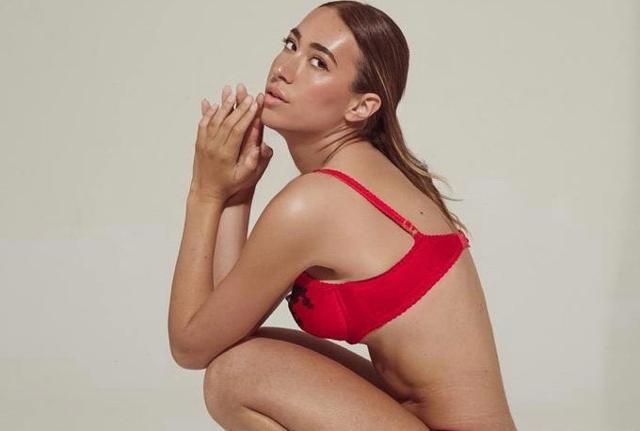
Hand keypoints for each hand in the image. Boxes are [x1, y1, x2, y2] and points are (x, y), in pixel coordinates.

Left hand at [190, 84, 272, 202]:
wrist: (206, 192)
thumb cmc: (228, 186)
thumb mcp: (245, 178)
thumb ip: (253, 162)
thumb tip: (262, 147)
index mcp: (227, 154)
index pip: (238, 129)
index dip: (247, 115)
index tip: (255, 104)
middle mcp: (214, 147)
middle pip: (227, 122)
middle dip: (238, 107)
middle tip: (247, 94)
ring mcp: (205, 144)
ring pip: (214, 120)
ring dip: (223, 106)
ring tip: (231, 93)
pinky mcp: (199, 144)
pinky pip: (203, 125)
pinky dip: (208, 113)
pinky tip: (213, 105)